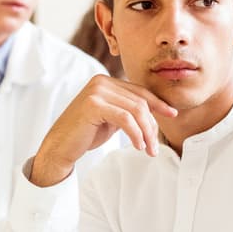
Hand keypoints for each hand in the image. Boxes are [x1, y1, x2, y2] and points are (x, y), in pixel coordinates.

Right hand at [30, 76, 176, 186]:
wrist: (60, 147)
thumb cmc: (85, 134)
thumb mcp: (111, 118)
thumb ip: (127, 110)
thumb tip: (154, 111)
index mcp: (106, 81)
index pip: (139, 91)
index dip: (158, 103)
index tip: (171, 114)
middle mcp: (101, 82)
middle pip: (140, 102)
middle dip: (152, 125)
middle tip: (155, 147)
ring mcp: (96, 91)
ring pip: (136, 110)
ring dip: (146, 133)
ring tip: (148, 150)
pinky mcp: (93, 105)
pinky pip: (125, 119)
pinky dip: (135, 134)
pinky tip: (137, 145)